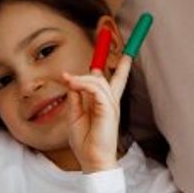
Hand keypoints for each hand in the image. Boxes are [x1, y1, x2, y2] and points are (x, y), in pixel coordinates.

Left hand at [63, 54, 131, 172]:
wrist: (92, 159)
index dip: (119, 65)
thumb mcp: (75, 115)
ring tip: (68, 78)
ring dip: (81, 77)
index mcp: (104, 103)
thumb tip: (72, 80)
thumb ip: (76, 96)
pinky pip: (95, 89)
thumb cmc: (85, 142)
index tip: (125, 52)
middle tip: (106, 33)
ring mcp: (111, 105)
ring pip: (98, 80)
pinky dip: (82, 84)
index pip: (113, 79)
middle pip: (113, 75)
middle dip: (116, 57)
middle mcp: (110, 101)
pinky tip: (72, 83)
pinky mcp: (108, 109)